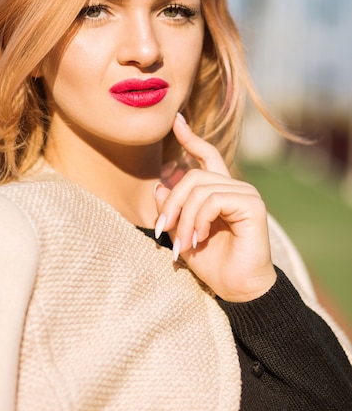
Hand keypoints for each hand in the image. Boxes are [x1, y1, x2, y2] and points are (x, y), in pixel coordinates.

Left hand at [154, 114, 276, 301]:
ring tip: (182, 244)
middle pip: (192, 176)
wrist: (237, 289)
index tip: (176, 120)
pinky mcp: (252, 204)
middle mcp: (234, 188)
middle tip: (162, 231)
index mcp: (220, 192)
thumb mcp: (183, 233)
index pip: (207, 156)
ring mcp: (245, 194)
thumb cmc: (213, 264)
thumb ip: (173, 209)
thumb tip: (158, 185)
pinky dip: (198, 220)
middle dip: (171, 203)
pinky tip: (198, 239)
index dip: (191, 138)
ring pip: (199, 189)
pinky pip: (212, 199)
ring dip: (183, 219)